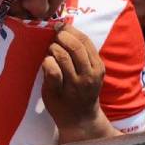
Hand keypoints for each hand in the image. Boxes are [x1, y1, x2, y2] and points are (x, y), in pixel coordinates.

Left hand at [42, 24, 106, 138]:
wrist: (79, 119)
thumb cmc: (81, 90)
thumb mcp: (88, 71)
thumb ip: (80, 54)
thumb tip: (62, 28)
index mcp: (98, 67)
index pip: (85, 41)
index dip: (70, 30)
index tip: (60, 26)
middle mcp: (88, 75)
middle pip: (74, 47)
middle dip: (61, 37)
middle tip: (53, 38)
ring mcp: (74, 85)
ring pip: (63, 57)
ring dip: (52, 49)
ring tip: (50, 51)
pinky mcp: (59, 92)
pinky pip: (52, 71)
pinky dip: (47, 62)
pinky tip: (46, 63)